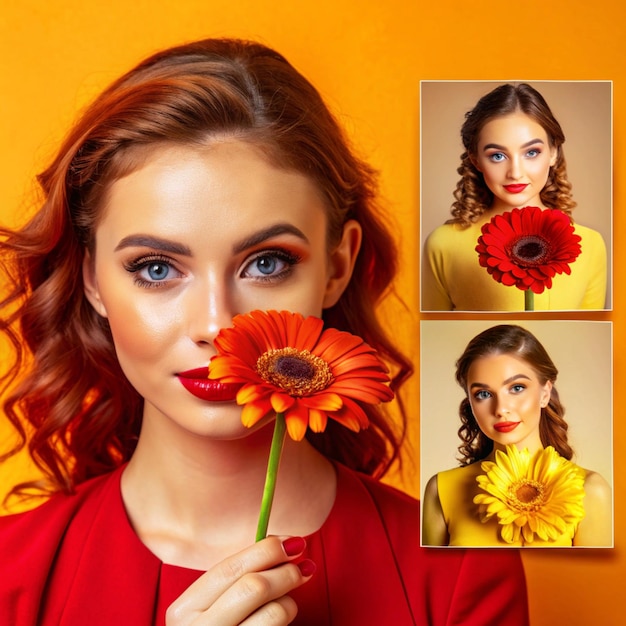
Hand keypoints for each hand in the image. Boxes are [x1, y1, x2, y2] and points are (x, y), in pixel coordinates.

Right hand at [166, 535, 314, 624]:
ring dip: (290, 602)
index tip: (293, 542)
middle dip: (286, 572)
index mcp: (184, 609)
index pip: (229, 568)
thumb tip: (285, 545)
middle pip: (254, 587)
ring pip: (274, 612)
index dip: (265, 550)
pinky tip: (283, 620)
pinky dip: (287, 621)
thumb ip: (238, 576)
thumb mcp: (213, 604)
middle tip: (304, 568)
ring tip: (288, 603)